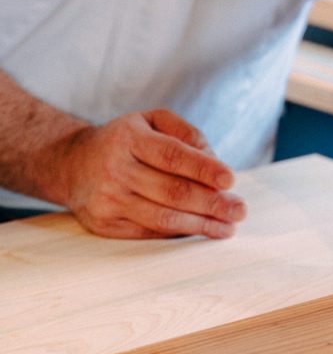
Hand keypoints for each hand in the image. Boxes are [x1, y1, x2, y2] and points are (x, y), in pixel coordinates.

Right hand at [57, 109, 245, 238]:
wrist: (71, 164)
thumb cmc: (126, 141)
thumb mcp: (151, 121)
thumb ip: (186, 133)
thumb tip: (213, 158)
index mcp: (128, 139)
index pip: (172, 155)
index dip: (203, 168)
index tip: (230, 179)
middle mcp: (114, 169)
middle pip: (172, 191)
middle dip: (212, 203)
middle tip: (239, 210)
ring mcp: (107, 200)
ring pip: (163, 217)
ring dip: (201, 224)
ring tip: (228, 227)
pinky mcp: (104, 224)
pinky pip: (150, 231)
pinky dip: (180, 232)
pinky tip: (203, 230)